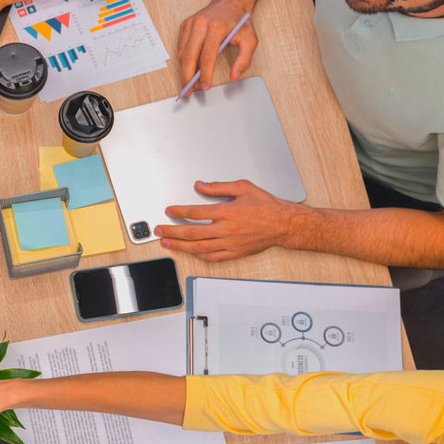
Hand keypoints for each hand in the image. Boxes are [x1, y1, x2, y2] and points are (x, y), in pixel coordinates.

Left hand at [155, 180, 295, 261]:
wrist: (284, 224)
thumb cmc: (266, 206)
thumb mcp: (243, 188)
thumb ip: (218, 187)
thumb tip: (200, 186)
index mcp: (227, 212)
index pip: (196, 212)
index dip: (179, 212)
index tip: (169, 210)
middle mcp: (227, 229)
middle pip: (193, 232)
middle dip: (172, 231)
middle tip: (159, 230)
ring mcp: (230, 243)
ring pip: (199, 247)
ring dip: (180, 246)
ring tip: (167, 243)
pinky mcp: (235, 253)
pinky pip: (213, 257)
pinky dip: (199, 255)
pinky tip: (190, 252)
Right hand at [176, 0, 258, 97]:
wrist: (231, 1)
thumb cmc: (239, 21)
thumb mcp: (250, 40)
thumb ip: (244, 59)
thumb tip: (234, 76)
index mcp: (216, 27)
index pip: (207, 56)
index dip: (205, 74)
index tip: (205, 86)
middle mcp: (201, 24)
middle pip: (189, 56)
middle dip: (187, 76)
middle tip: (188, 90)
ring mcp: (191, 23)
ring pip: (182, 52)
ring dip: (184, 70)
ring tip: (189, 83)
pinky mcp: (185, 25)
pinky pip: (180, 46)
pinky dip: (183, 60)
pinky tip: (189, 68)